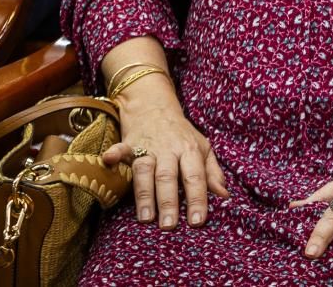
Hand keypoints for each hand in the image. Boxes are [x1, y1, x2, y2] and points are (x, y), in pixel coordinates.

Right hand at [102, 73, 227, 228]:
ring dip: (144, 193)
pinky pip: (121, 149)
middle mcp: (170, 149)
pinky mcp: (129, 143)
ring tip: (145, 218)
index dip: (198, 199)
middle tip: (169, 226)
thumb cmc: (182, 134)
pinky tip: (107, 161)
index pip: (196, 177)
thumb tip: (225, 196)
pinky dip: (114, 153)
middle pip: (169, 177)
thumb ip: (213, 172)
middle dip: (169, 202)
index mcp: (190, 150)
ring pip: (145, 170)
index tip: (198, 221)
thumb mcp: (203, 148)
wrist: (156, 106)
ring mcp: (148, 146)